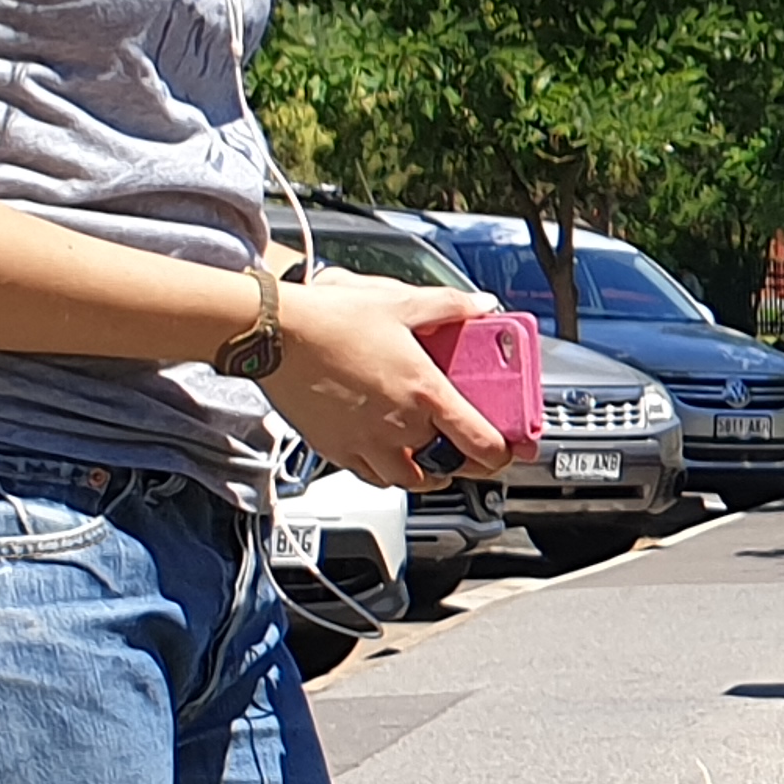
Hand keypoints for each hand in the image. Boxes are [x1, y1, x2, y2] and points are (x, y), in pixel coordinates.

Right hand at [260, 268, 508, 487]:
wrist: (273, 333)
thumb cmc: (331, 318)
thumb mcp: (400, 303)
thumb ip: (450, 306)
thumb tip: (484, 304)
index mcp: (425, 394)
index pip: (481, 443)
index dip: (503, 454)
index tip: (509, 451)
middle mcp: (400, 426)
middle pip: (449, 469)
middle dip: (467, 465)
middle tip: (472, 454)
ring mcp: (366, 443)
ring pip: (409, 480)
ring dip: (428, 474)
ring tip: (433, 460)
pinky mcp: (335, 450)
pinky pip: (370, 477)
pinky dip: (386, 473)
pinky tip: (388, 455)